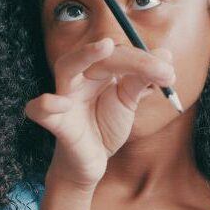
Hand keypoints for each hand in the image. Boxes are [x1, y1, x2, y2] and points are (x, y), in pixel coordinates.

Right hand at [25, 38, 174, 188]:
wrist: (91, 163)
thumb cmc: (105, 126)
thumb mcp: (127, 101)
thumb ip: (143, 79)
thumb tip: (167, 55)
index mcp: (98, 70)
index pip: (121, 54)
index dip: (147, 60)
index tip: (170, 75)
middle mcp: (80, 78)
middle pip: (99, 55)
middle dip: (130, 57)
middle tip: (159, 68)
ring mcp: (66, 98)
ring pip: (66, 67)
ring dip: (84, 55)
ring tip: (105, 47)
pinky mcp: (57, 123)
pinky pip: (39, 111)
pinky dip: (45, 105)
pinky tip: (61, 104)